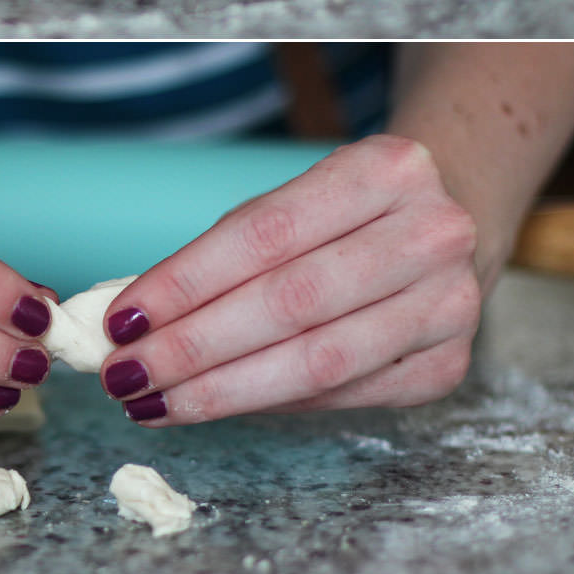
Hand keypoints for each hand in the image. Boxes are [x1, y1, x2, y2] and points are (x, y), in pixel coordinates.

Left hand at [95, 135, 481, 423]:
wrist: (446, 221)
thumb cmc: (339, 214)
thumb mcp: (291, 203)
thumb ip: (221, 255)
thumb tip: (135, 322)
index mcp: (385, 170)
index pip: (265, 234)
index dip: (186, 282)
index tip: (122, 319)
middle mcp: (431, 234)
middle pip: (291, 304)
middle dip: (194, 347)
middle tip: (125, 374)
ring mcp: (451, 304)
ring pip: (320, 362)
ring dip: (223, 390)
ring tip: (155, 402)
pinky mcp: (449, 365)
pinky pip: (345, 395)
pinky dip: (272, 403)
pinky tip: (217, 403)